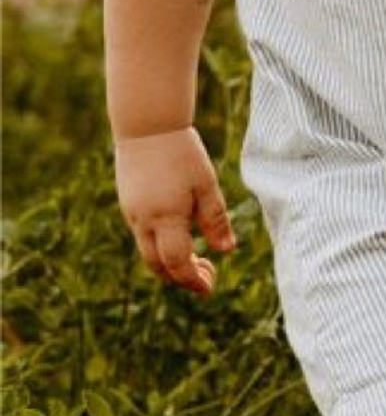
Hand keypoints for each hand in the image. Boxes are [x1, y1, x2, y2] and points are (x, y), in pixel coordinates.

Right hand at [114, 127, 235, 295]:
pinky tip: (180, 236)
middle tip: (207, 277)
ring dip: (171, 263)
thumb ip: (215, 219)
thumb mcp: (206, 184)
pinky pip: (144, 237)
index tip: (210, 288)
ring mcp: (132, 215)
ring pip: (148, 253)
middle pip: (158, 266)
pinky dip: (161, 247)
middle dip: (181, 278)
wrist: (147, 128)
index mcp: (166, 219)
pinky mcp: (129, 206)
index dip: (193, 280)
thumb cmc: (182, 153)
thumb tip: (226, 251)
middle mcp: (143, 223)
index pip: (177, 264)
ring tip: (198, 259)